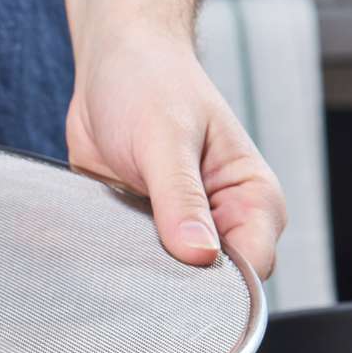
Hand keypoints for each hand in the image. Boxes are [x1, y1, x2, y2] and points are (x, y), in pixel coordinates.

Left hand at [66, 29, 286, 278]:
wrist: (111, 65)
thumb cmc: (152, 84)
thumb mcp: (166, 140)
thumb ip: (181, 200)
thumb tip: (201, 255)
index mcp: (250, 196)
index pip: (253, 265)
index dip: (221, 286)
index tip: (182, 283)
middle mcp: (221, 219)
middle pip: (211, 283)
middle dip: (178, 287)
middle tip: (139, 272)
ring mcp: (179, 228)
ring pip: (169, 279)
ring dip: (143, 276)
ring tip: (115, 257)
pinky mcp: (140, 230)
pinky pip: (132, 264)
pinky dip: (117, 264)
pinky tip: (98, 256)